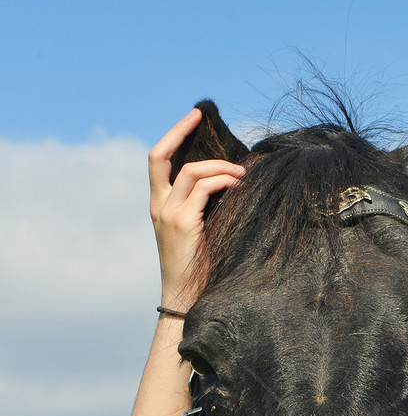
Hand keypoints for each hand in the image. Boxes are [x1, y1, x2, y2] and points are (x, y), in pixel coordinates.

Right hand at [148, 108, 244, 311]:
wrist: (187, 298)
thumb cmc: (198, 268)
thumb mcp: (198, 231)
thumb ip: (203, 206)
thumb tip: (229, 182)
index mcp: (159, 206)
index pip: (158, 160)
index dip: (172, 135)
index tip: (192, 118)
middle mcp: (158, 206)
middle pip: (162, 156)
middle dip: (181, 130)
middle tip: (202, 118)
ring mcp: (168, 214)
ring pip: (192, 172)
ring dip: (220, 167)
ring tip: (241, 173)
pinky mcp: (182, 223)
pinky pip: (205, 190)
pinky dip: (224, 183)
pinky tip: (239, 187)